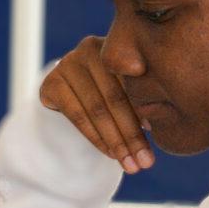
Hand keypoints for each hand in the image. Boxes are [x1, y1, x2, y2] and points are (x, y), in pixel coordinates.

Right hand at [41, 36, 153, 174]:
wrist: (72, 95)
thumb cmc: (111, 93)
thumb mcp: (129, 92)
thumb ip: (141, 101)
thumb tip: (157, 125)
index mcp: (117, 43)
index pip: (133, 81)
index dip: (145, 111)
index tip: (157, 136)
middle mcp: (90, 47)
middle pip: (115, 96)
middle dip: (131, 134)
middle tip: (145, 162)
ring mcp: (67, 63)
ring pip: (96, 108)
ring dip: (115, 141)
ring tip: (130, 164)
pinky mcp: (51, 82)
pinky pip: (76, 115)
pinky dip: (96, 138)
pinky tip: (110, 153)